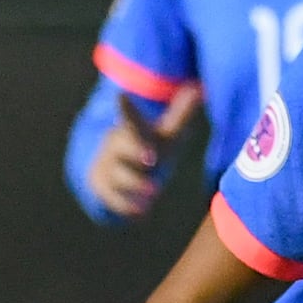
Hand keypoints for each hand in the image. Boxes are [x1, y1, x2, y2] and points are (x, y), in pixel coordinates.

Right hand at [82, 90, 195, 217]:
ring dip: (136, 184)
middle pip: (124, 147)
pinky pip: (112, 199)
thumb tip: (198, 88)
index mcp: (132, 130)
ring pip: (119, 176)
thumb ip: (180, 114)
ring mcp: (108, 168)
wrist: (109, 167)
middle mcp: (116, 147)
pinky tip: (142, 214)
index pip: (130, 118)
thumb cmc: (145, 146)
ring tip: (155, 192)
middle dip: (136, 151)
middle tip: (152, 158)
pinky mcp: (103, 188)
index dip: (126, 107)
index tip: (120, 96)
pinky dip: (127, 208)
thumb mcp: (162, 132)